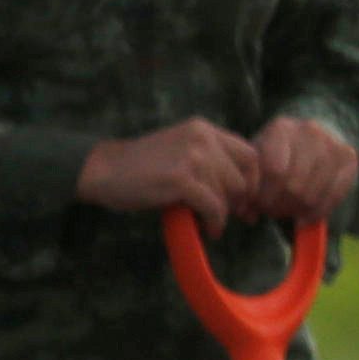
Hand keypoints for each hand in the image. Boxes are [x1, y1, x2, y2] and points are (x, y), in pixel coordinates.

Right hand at [77, 118, 259, 220]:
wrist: (105, 170)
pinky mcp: (182, 179)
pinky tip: (207, 230)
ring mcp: (193, 157)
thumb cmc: (143, 167)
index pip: (250, 155)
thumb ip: (211, 161)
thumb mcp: (182, 151)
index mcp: (204, 129)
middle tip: (232, 218)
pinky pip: (214, 207)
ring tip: (211, 224)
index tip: (246, 202)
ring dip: (224, 215)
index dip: (253, 182)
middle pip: (244, 177)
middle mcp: (203, 138)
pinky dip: (214, 223)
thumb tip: (246, 192)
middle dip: (241, 202)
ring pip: (230, 194)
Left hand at [245, 114, 358, 223]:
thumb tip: (247, 213)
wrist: (309, 137)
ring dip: (296, 211)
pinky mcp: (349, 157)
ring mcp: (333, 143)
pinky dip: (317, 213)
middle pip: (294, 185)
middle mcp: (310, 131)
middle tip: (272, 211)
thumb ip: (249, 182)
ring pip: (312, 195)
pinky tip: (304, 217)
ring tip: (287, 210)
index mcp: (281, 128)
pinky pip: (334, 197)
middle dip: (279, 206)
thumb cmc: (275, 154)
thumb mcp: (258, 159)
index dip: (264, 196)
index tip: (258, 206)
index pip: (274, 171)